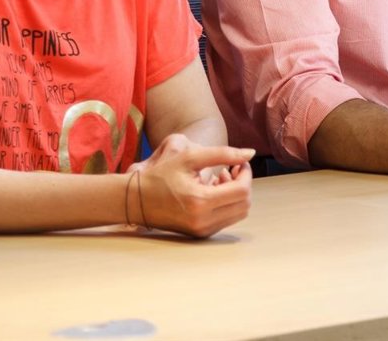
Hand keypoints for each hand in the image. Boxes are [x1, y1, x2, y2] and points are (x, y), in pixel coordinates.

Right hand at [134, 134, 253, 237]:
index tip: (240, 162)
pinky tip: (212, 189)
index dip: (246, 173)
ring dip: (236, 194)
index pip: (242, 190)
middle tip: (230, 169)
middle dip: (243, 184)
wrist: (137, 201)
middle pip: (244, 204)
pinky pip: (226, 219)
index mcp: (201, 201)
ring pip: (238, 213)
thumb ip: (222, 153)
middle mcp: (203, 220)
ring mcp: (202, 230)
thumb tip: (250, 153)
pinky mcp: (200, 234)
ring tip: (220, 178)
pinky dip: (227, 203)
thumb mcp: (190, 158)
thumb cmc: (161, 175)